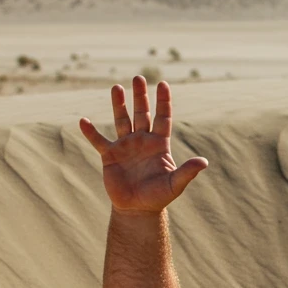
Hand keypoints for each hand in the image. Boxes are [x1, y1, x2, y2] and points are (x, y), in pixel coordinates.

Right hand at [79, 76, 207, 213]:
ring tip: (116, 87)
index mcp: (159, 144)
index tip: (163, 84)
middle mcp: (142, 141)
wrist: (137, 209)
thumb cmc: (158, 197)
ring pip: (122, 120)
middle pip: (142, 113)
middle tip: (138, 77)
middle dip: (140, 96)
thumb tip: (204, 162)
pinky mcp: (110, 155)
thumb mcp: (175, 184)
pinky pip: (99, 141)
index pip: (163, 118)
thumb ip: (187, 172)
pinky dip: (91, 132)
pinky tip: (83, 121)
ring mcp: (125, 146)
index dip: (164, 102)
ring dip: (119, 105)